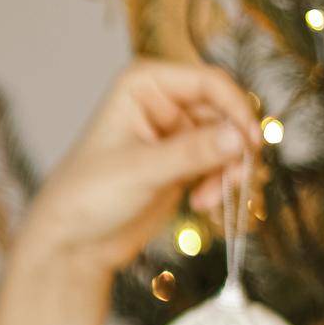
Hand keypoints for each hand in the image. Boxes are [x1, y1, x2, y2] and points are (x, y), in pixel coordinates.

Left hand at [16, 59, 262, 278]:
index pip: (208, 82)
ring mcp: (176, 134)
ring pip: (229, 140)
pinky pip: (222, 164)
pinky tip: (202, 204)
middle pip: (225, 112)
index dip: (236, 109)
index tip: (250, 142)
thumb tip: (239, 137)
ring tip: (212, 199)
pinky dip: (221, 184)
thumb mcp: (140, 171)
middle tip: (236, 178)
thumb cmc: (86, 195)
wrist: (73, 242)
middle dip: (235, 147)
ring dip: (230, 170)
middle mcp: (163, 102)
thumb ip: (191, 153)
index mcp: (144, 85)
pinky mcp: (184, 163)